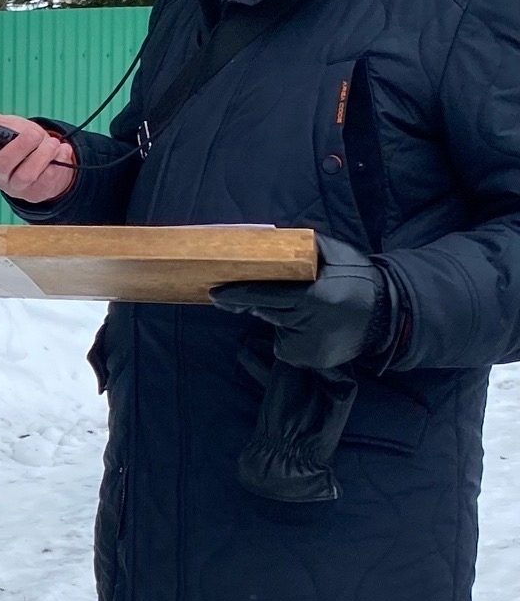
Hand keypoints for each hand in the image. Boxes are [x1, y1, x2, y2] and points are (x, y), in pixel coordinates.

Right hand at [0, 106, 76, 204]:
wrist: (49, 156)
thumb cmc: (22, 141)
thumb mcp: (6, 126)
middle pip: (3, 164)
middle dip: (21, 146)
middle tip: (35, 133)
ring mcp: (18, 187)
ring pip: (27, 174)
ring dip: (43, 154)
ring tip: (53, 142)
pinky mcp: (38, 192)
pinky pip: (48, 178)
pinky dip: (59, 160)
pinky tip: (63, 151)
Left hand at [210, 236, 389, 371]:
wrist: (386, 316)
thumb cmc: (358, 279)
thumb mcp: (336, 255)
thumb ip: (306, 247)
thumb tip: (271, 240)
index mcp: (313, 298)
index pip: (264, 296)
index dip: (236, 294)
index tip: (214, 292)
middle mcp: (308, 326)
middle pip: (266, 311)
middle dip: (254, 302)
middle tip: (252, 293)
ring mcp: (308, 347)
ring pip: (275, 329)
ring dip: (280, 318)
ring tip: (308, 310)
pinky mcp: (309, 361)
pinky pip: (286, 345)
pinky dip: (290, 335)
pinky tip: (311, 327)